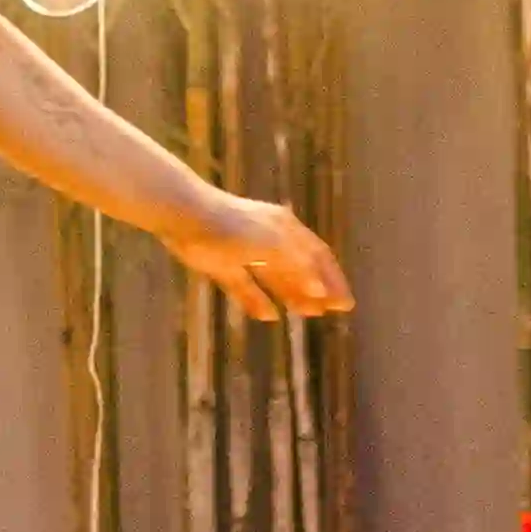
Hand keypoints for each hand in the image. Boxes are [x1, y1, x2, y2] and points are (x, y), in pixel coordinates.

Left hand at [176, 192, 354, 325]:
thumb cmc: (233, 227)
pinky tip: (269, 316)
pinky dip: (258, 300)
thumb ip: (296, 267)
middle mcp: (269, 239)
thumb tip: (320, 290)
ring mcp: (245, 252)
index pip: (318, 256)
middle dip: (316, 289)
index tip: (345, 304)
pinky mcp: (221, 264)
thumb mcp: (271, 245)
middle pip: (299, 267)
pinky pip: (246, 286)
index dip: (333, 280)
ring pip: (275, 277)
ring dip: (292, 295)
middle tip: (331, 312)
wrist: (185, 215)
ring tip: (307, 314)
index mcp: (285, 228)